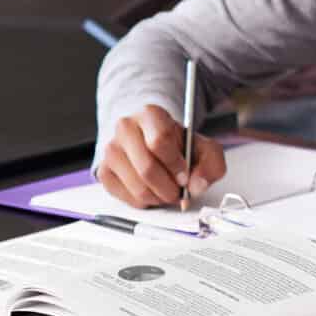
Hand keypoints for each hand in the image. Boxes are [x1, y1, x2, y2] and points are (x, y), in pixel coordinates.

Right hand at [96, 104, 227, 207]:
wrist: (155, 144)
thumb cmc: (179, 145)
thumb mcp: (205, 148)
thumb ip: (211, 164)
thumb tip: (196, 185)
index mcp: (150, 115)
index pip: (159, 141)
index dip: (175, 164)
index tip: (185, 176)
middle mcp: (125, 128)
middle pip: (147, 168)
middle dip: (169, 187)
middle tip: (179, 192)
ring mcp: (111, 150)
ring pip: (137, 186)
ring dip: (159, 197)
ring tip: (169, 192)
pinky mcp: (104, 171)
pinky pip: (126, 197)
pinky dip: (145, 201)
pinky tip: (153, 192)